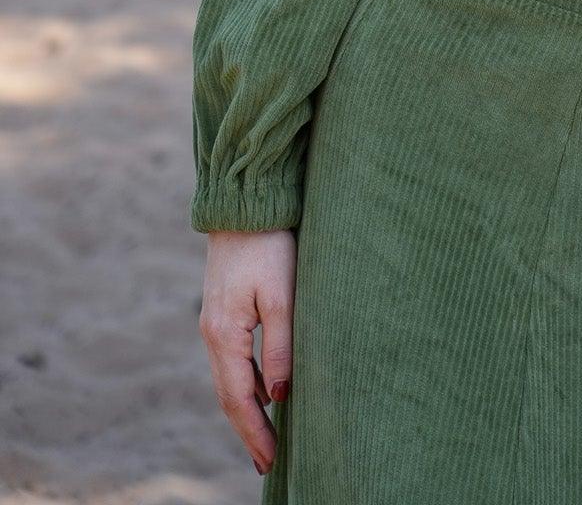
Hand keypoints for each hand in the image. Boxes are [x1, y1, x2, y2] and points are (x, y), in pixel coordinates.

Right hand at [198, 227, 295, 477]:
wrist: (244, 204)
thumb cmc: (269, 245)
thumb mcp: (283, 295)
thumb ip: (280, 346)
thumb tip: (279, 396)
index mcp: (224, 334)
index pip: (239, 398)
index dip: (255, 431)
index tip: (271, 460)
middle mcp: (212, 334)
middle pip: (228, 396)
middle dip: (248, 430)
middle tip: (267, 463)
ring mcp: (213, 322)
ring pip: (228, 380)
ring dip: (246, 410)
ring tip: (266, 437)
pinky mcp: (222, 311)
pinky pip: (231, 361)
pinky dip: (245, 384)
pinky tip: (263, 393)